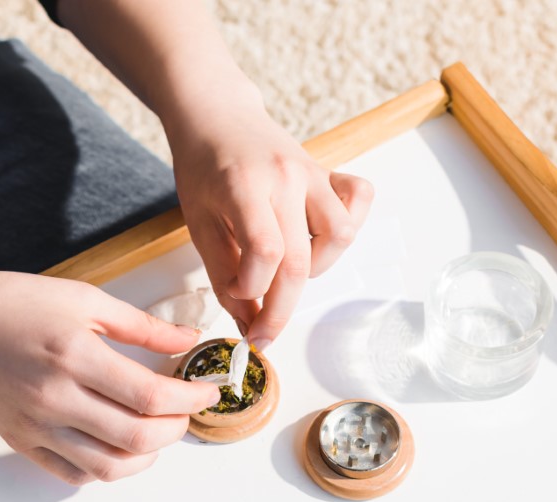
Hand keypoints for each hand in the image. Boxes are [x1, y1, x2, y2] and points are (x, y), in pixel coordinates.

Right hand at [0, 264, 221, 484]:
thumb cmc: (9, 301)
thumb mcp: (82, 298)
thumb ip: (140, 325)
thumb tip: (188, 339)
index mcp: (73, 355)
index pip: (150, 396)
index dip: (190, 399)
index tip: (206, 391)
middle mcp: (54, 398)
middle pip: (136, 438)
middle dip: (176, 429)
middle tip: (186, 411)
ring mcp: (36, 426)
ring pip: (109, 467)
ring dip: (147, 456)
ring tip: (156, 432)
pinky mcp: (20, 442)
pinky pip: (74, 475)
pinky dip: (106, 469)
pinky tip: (118, 446)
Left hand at [167, 87, 373, 348]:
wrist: (217, 114)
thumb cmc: (202, 167)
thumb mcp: (198, 222)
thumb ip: (223, 273)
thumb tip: (249, 322)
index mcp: (244, 186)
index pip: (265, 252)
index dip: (253, 290)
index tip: (238, 301)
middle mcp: (286, 177)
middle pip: (299, 260)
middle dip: (281, 309)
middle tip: (263, 332)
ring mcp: (312, 171)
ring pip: (340, 235)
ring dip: (316, 268)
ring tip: (285, 269)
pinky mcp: (327, 171)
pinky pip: (358, 201)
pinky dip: (347, 226)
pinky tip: (317, 237)